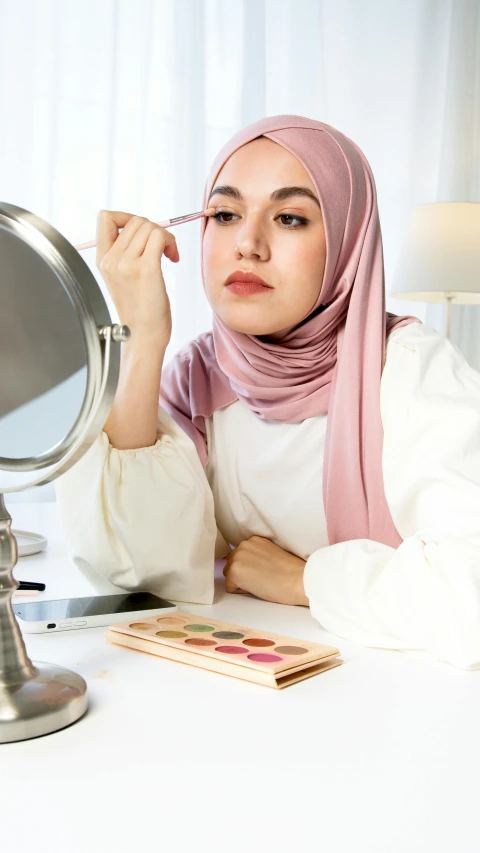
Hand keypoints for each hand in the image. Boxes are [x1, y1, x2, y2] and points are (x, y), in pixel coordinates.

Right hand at [96, 210, 179, 345]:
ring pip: (150, 226)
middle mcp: (112, 259)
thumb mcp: (122, 278)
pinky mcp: (146, 269)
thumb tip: (144, 228)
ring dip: (165, 236)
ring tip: (169, 254)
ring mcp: (127, 264)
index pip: (105, 218)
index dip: (127, 217)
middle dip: (154, 229)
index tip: (142, 234)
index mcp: (102, 260)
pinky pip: (160, 237)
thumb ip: (125, 253)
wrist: (144, 336)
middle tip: (163, 248)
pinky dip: (171, 243)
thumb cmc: (140, 310)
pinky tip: (173, 258)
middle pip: (135, 220)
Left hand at [223, 535, 308, 605]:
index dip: (251, 568)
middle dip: (243, 574)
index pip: (241, 556)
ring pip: (229, 576)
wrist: (299, 580)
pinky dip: (241, 592)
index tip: (264, 572)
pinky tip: (258, 588)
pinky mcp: (234, 572)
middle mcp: (243, 545)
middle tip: (263, 578)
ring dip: (241, 582)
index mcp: (253, 540)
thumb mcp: (271, 554)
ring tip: (261, 582)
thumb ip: (257, 555)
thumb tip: (248, 566)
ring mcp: (237, 558)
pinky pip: (230, 588)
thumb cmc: (291, 572)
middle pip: (231, 565)